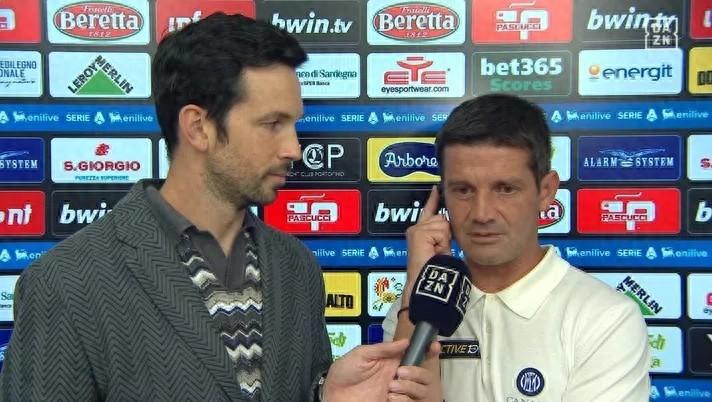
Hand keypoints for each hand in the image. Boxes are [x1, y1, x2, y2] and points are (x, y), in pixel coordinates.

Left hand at [324, 339, 441, 401]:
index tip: (434, 346)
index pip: (416, 355)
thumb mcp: (361, 354)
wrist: (332, 394)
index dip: (428, 351)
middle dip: (418, 373)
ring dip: (409, 387)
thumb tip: (405, 341)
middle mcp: (398, 377)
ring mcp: (397, 393)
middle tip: (399, 373)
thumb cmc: (344, 372)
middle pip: (425, 375)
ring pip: (421, 391)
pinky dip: (403, 400)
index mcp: (392, 362)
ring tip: (390, 388)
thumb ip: (383, 348)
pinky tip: (389, 398)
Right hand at [404, 185, 451, 299]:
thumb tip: (446, 223)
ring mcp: (415, 231)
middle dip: (445, 235)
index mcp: (419, 233)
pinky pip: (441, 230)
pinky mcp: (418, 233)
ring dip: (443, 240)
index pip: (428, 211)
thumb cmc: (434, 272)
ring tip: (435, 253)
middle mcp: (415, 230)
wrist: (426, 284)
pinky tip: (433, 251)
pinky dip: (441, 242)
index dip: (432, 199)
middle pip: (442, 219)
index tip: (436, 188)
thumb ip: (442, 234)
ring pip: (442, 224)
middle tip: (438, 252)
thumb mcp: (441, 248)